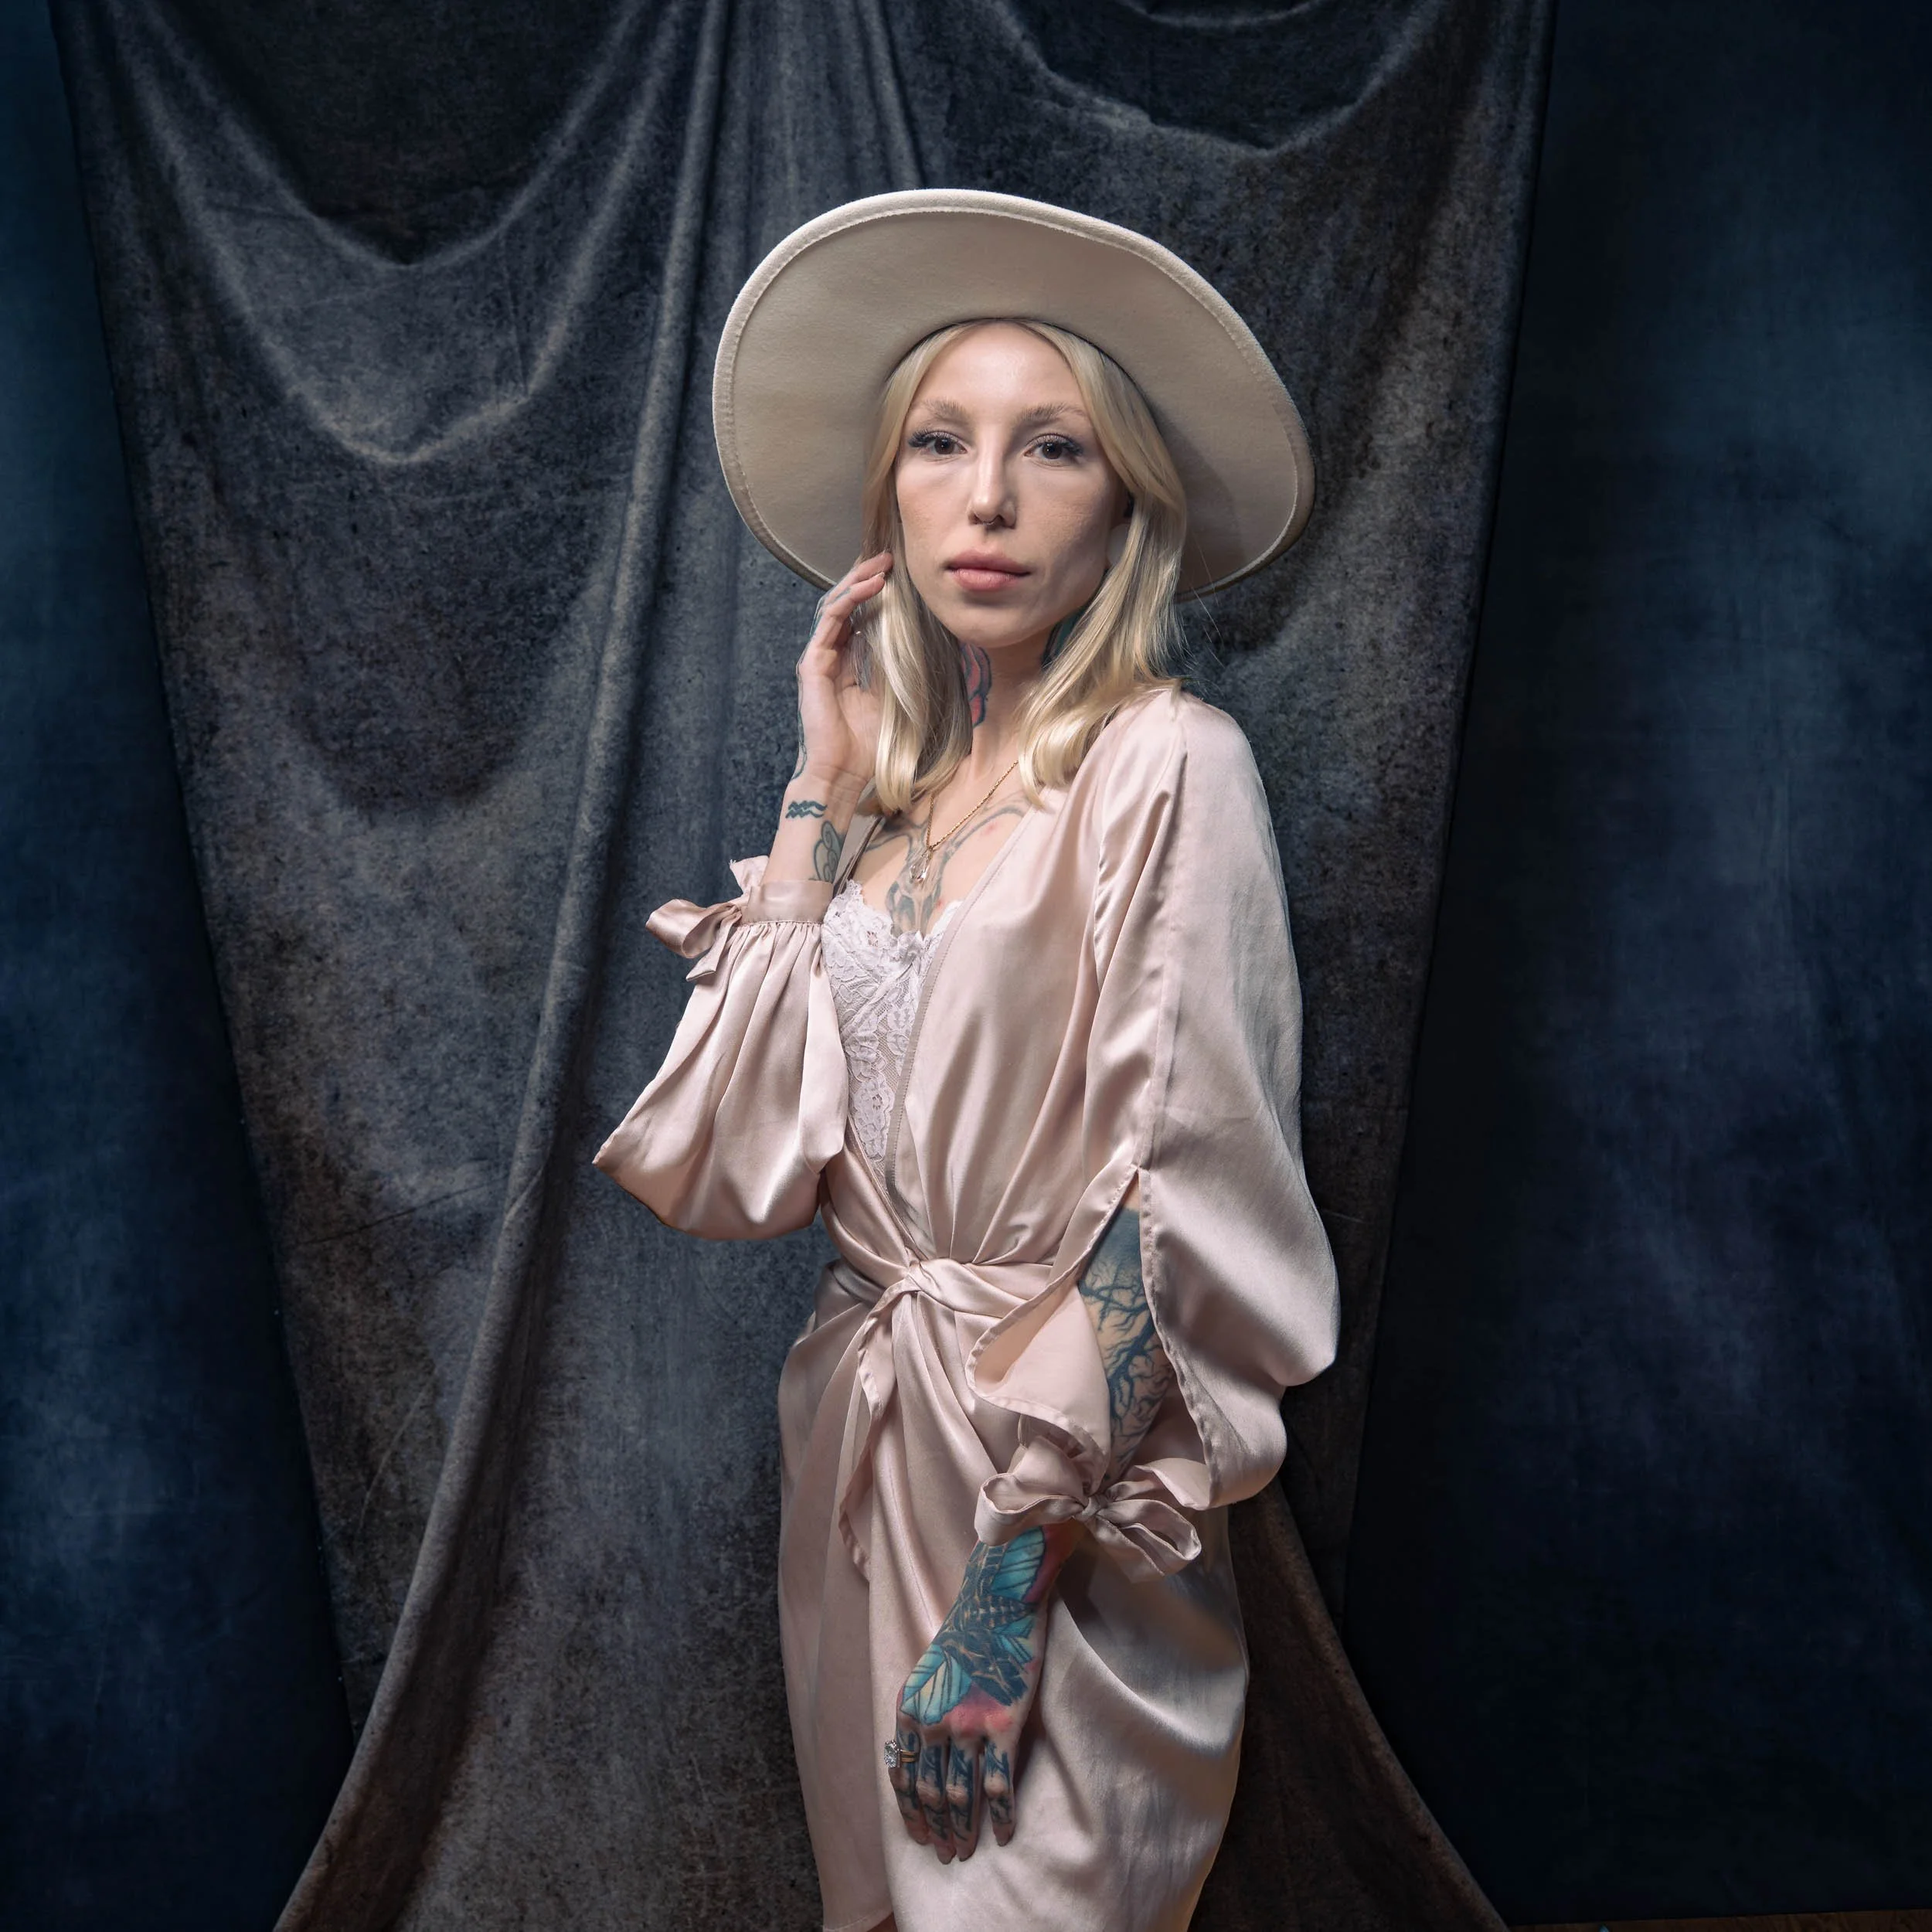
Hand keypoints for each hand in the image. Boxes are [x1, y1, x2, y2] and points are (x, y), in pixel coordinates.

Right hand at [795, 550, 890, 792]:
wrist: (841, 774)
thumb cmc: (867, 746)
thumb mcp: (893, 698)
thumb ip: (898, 670)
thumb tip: (923, 643)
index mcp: (849, 664)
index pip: (860, 617)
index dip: (876, 594)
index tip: (900, 574)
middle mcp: (831, 656)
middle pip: (846, 605)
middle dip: (866, 578)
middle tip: (890, 557)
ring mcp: (819, 658)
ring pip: (836, 606)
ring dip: (858, 581)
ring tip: (881, 563)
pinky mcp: (812, 664)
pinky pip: (830, 621)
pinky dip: (850, 600)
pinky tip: (871, 586)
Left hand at [885, 1525, 1069, 1861]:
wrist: (997, 1602)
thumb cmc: (964, 1634)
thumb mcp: (926, 1673)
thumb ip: (919, 1713)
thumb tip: (912, 1756)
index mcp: (909, 1710)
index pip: (904, 1778)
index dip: (911, 1814)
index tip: (919, 1838)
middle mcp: (933, 1723)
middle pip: (931, 1794)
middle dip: (936, 1830)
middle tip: (945, 1855)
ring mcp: (968, 1727)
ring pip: (962, 1796)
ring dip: (963, 1831)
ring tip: (966, 1852)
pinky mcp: (1003, 1725)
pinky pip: (999, 1784)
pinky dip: (1001, 1816)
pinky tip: (1004, 1834)